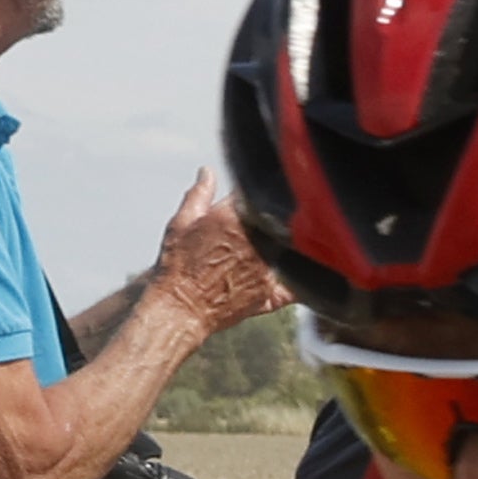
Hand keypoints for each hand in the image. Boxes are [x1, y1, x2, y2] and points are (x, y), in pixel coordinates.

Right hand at [156, 169, 283, 330]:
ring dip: (285, 243)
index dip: (255, 193)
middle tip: (261, 224)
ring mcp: (267, 268)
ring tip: (269, 246)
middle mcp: (256, 242)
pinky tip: (299, 272)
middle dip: (272, 219)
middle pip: (278, 221)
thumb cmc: (177, 266)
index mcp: (234, 218)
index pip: (255, 195)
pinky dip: (300, 279)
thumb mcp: (182, 222)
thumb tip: (207, 172)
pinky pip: (297, 285)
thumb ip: (199, 194)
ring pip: (289, 247)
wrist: (180, 306)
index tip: (256, 193)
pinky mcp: (272, 292)